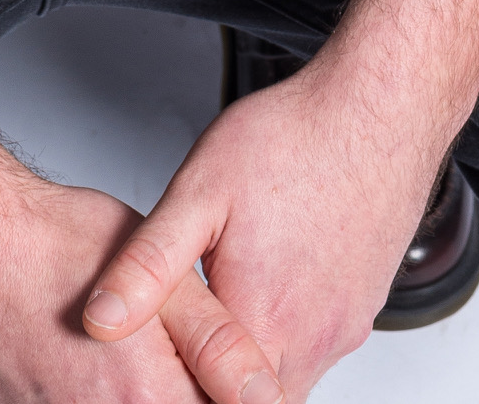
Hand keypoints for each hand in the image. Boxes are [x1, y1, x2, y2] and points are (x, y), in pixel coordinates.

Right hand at [0, 152, 256, 403]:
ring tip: (115, 353)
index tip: (210, 371)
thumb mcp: (166, 277)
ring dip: (134, 389)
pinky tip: (82, 361)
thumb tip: (269, 398)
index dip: (223, 393)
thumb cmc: (53, 246)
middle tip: (155, 350)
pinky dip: (88, 391)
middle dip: (172, 387)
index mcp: (145, 400)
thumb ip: (221, 347)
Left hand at [84, 59, 444, 403]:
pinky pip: (318, 351)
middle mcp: (310, 340)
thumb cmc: (295, 137)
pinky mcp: (363, 310)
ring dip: (251, 365)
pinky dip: (287, 339)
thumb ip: (148, 263)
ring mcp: (343, 328)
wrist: (379, 104)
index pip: (209, 400)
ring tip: (219, 318)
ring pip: (287, 381)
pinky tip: (268, 289)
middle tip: (184, 347)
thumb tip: (99, 319)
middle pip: (252, 400)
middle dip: (212, 384)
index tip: (162, 368)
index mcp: (261, 321)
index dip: (178, 389)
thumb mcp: (200, 190)